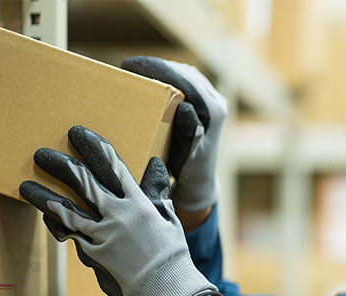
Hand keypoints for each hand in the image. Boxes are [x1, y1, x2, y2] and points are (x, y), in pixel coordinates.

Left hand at [20, 125, 221, 295]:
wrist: (168, 286)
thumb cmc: (172, 253)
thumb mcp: (168, 217)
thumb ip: (157, 191)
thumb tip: (155, 164)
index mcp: (139, 203)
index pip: (113, 167)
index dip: (94, 148)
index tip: (78, 134)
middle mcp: (119, 215)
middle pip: (85, 183)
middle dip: (62, 165)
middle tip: (42, 153)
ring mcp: (105, 234)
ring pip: (68, 210)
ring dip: (44, 196)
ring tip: (26, 185)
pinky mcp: (96, 253)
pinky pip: (72, 235)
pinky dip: (57, 223)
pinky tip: (45, 214)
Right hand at [121, 56, 227, 211]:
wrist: (199, 179)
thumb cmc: (189, 169)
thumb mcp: (187, 154)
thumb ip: (189, 131)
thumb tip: (186, 106)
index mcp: (214, 112)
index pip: (184, 80)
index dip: (157, 68)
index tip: (129, 65)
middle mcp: (217, 102)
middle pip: (185, 74)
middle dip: (156, 67)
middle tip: (127, 66)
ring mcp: (214, 100)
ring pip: (186, 74)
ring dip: (162, 69)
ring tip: (136, 69)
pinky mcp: (208, 101)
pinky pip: (187, 81)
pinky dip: (168, 76)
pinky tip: (150, 78)